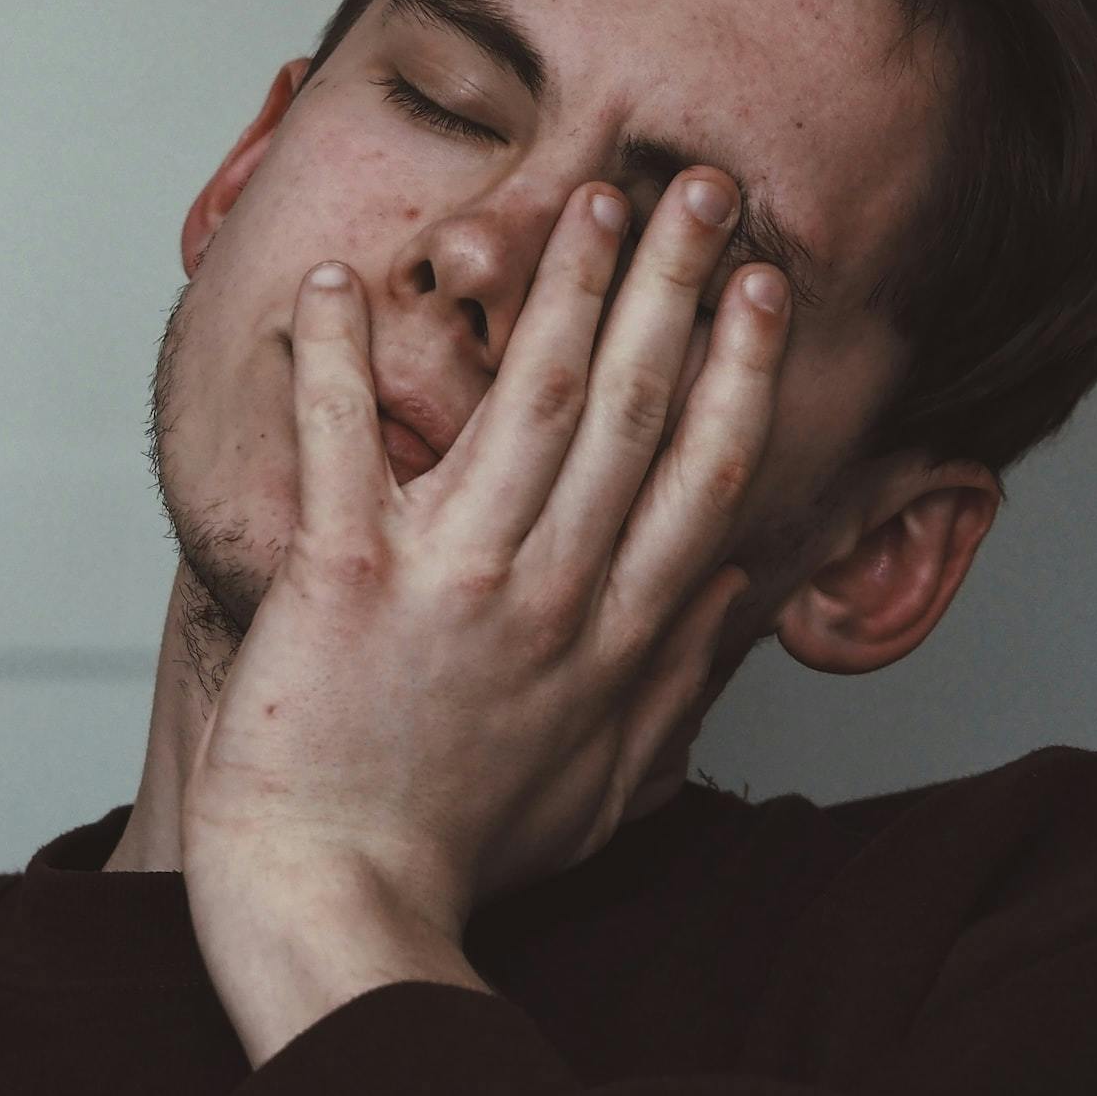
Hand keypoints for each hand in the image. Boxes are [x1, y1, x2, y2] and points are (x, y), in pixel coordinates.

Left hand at [179, 168, 789, 947]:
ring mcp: (452, 579)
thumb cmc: (460, 853)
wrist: (339, 907)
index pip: (703, 472)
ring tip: (588, 199)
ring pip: (527, 401)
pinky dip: (332, 360)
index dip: (740, 368)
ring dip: (563, 288)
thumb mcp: (606, 787)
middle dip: (675, 283)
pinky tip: (333, 281)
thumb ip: (677, 685)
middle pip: (634, 408)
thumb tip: (738, 595)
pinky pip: (341, 444)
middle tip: (701, 188)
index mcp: (615, 636)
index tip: (764, 287)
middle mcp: (551, 591)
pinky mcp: (344, 579)